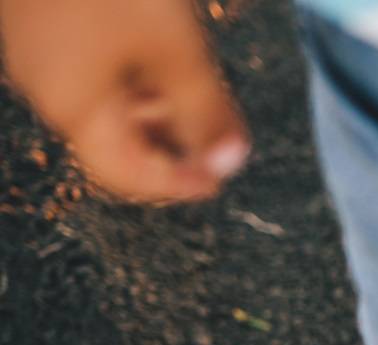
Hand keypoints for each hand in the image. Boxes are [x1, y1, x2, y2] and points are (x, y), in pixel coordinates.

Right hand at [1, 0, 249, 201]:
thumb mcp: (174, 49)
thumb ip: (204, 113)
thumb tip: (228, 166)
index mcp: (73, 107)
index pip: (125, 176)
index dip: (176, 183)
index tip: (220, 176)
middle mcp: (47, 87)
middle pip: (113, 141)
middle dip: (170, 145)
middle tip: (219, 139)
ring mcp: (41, 51)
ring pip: (105, 102)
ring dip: (156, 109)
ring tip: (203, 96)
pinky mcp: (47, 20)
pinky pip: (94, 66)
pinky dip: (135, 75)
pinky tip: (167, 55)